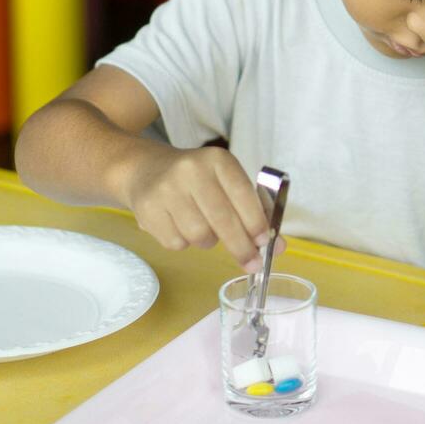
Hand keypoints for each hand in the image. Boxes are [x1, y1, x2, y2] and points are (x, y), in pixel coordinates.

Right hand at [122, 145, 275, 270]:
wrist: (146, 170)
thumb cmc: (197, 180)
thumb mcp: (225, 182)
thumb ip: (253, 211)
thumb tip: (278, 246)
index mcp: (217, 160)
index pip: (242, 193)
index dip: (255, 221)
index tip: (264, 242)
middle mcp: (190, 170)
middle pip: (222, 220)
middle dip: (241, 246)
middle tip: (251, 263)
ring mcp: (166, 190)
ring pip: (200, 236)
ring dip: (208, 241)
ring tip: (204, 227)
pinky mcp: (147, 210)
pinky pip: (177, 243)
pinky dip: (184, 243)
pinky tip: (180, 225)